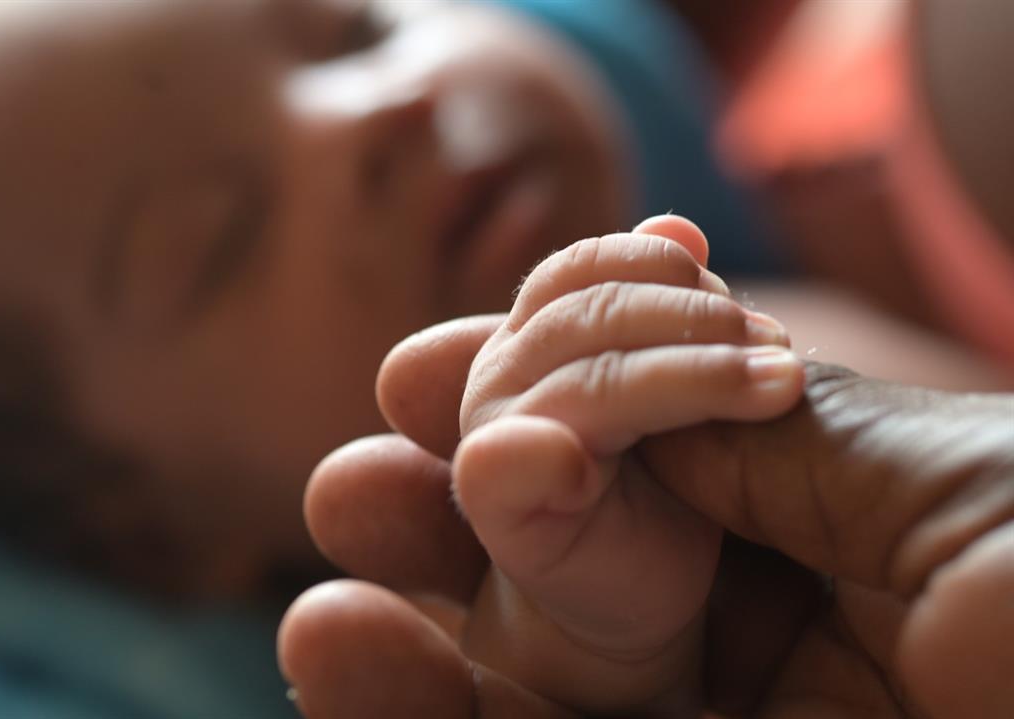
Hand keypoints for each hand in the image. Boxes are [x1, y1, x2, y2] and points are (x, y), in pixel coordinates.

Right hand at [279, 304, 1013, 717]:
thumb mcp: (941, 478)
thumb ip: (752, 437)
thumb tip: (592, 394)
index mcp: (814, 540)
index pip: (628, 475)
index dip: (522, 418)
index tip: (431, 376)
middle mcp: (756, 647)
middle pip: (556, 591)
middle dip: (439, 531)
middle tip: (354, 490)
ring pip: (529, 701)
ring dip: (411, 653)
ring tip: (325, 612)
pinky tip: (350, 668)